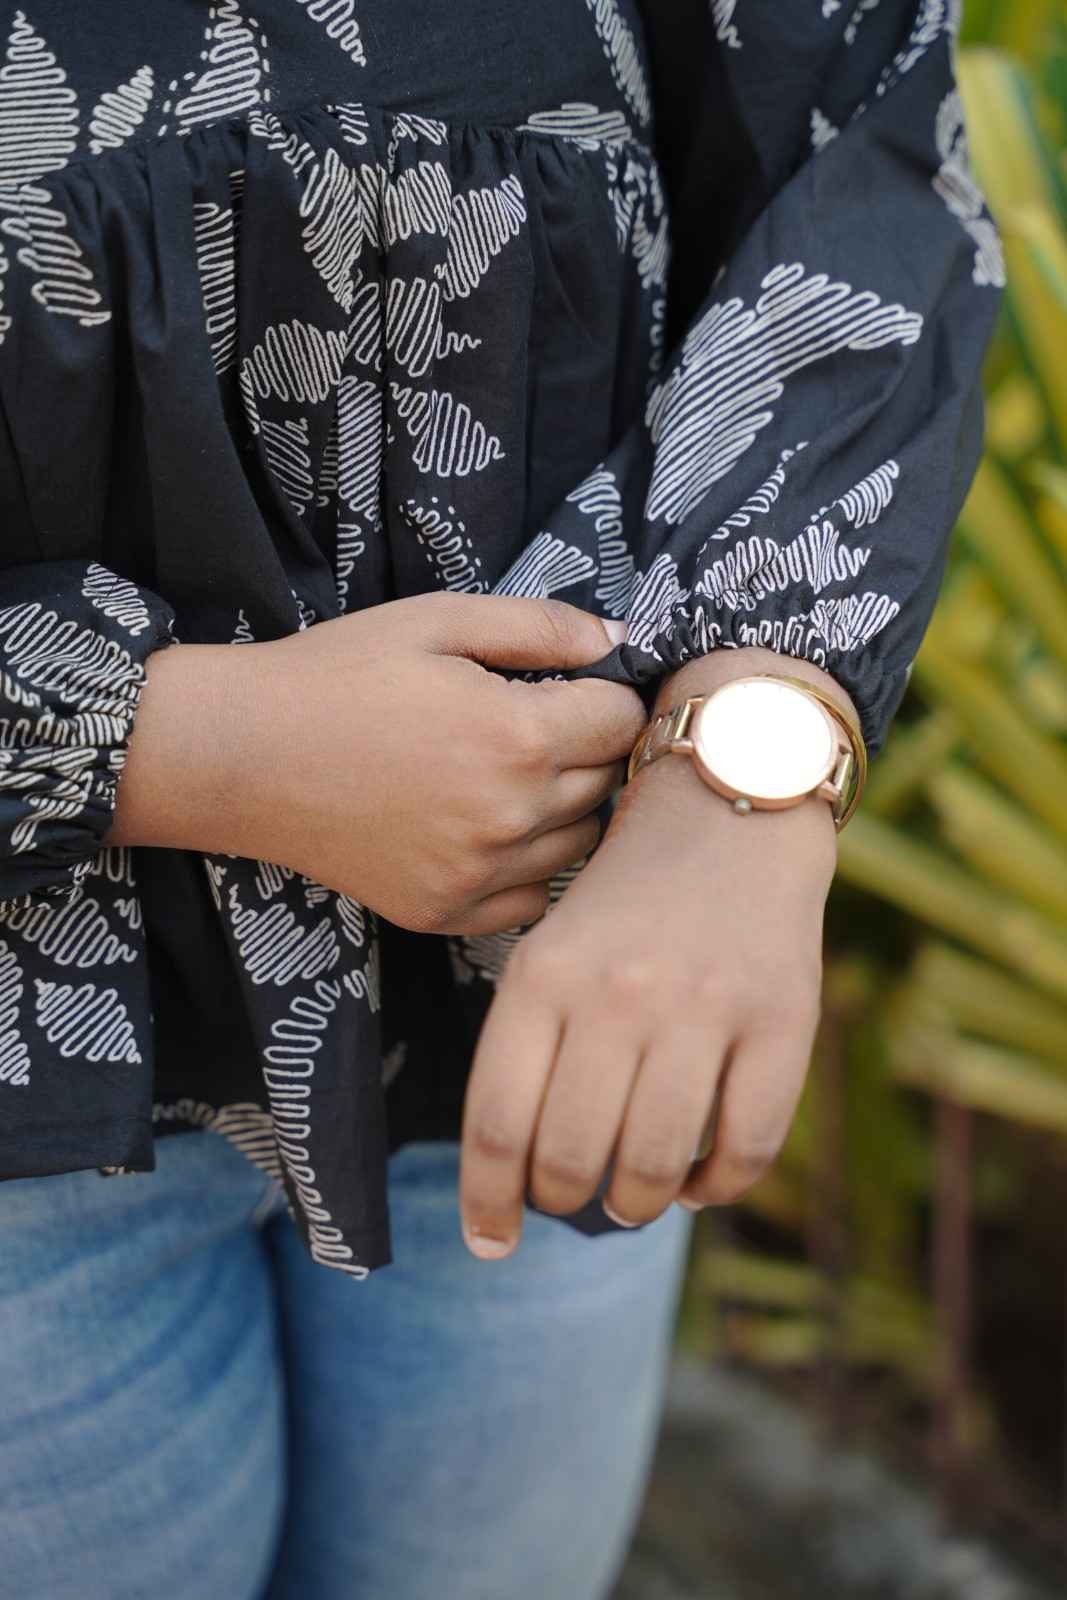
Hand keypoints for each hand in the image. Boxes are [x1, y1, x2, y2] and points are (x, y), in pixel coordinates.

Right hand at [107, 594, 645, 935]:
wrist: (242, 755)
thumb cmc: (337, 675)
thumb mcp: (438, 620)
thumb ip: (539, 627)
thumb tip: (616, 641)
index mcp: (517, 737)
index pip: (623, 722)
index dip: (605, 695)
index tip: (572, 688)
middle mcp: (510, 816)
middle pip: (606, 784)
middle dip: (588, 748)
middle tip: (540, 726)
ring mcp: (478, 874)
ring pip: (579, 846)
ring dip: (565, 809)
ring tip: (512, 777)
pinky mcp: (445, 912)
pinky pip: (530, 897)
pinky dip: (526, 866)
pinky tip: (486, 829)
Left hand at [458, 647, 844, 1259]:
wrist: (729, 810)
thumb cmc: (622, 901)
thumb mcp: (549, 946)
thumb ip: (528, 1047)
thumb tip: (513, 1180)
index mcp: (545, 973)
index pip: (498, 1120)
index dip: (487, 1199)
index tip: (490, 1240)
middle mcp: (620, 993)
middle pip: (572, 1156)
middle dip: (563, 1199)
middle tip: (571, 1196)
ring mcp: (705, 1008)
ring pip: (655, 1165)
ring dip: (636, 1203)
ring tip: (631, 1195)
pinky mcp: (782, 1020)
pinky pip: (746, 1147)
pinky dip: (716, 1186)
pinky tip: (698, 1180)